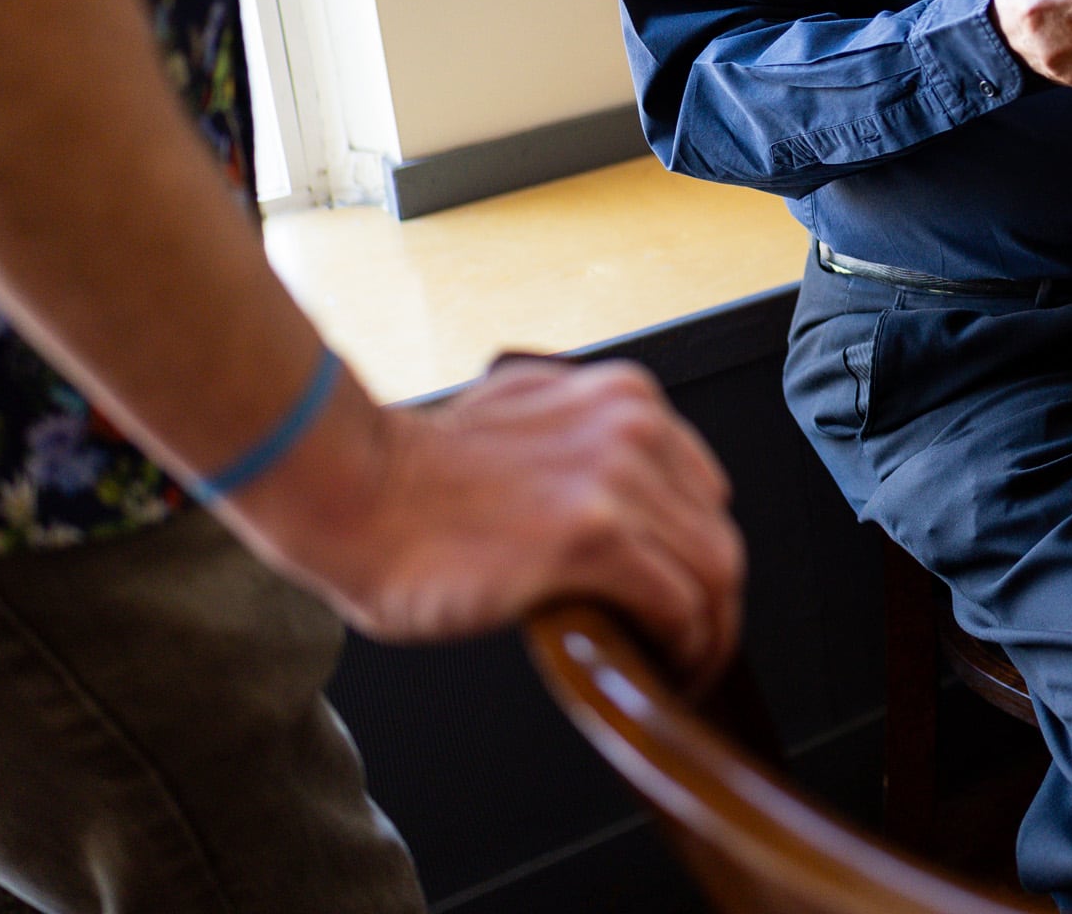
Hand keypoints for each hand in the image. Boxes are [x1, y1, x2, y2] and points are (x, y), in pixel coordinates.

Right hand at [224, 359, 745, 680]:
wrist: (354, 494)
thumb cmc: (417, 475)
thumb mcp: (527, 417)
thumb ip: (588, 443)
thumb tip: (628, 501)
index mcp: (625, 398)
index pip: (704, 491)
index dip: (699, 556)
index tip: (686, 599)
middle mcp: (633, 428)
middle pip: (717, 534)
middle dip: (715, 603)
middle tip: (693, 652)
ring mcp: (617, 481)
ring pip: (714, 573)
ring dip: (710, 636)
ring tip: (686, 673)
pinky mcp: (594, 538)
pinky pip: (680, 606)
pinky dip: (687, 648)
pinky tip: (667, 672)